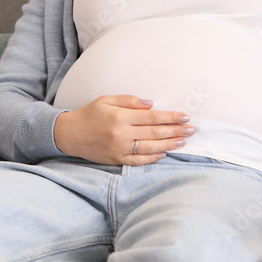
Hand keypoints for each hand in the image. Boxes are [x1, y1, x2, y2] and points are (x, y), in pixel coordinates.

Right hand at [53, 95, 194, 165]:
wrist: (69, 134)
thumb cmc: (90, 114)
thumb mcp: (107, 100)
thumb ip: (130, 101)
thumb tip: (152, 104)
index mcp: (120, 117)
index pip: (152, 117)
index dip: (170, 117)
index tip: (185, 116)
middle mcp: (121, 134)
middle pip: (154, 133)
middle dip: (175, 131)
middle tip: (191, 129)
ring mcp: (119, 149)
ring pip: (150, 148)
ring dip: (169, 145)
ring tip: (183, 141)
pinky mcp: (116, 160)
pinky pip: (137, 161)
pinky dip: (152, 159)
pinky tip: (163, 154)